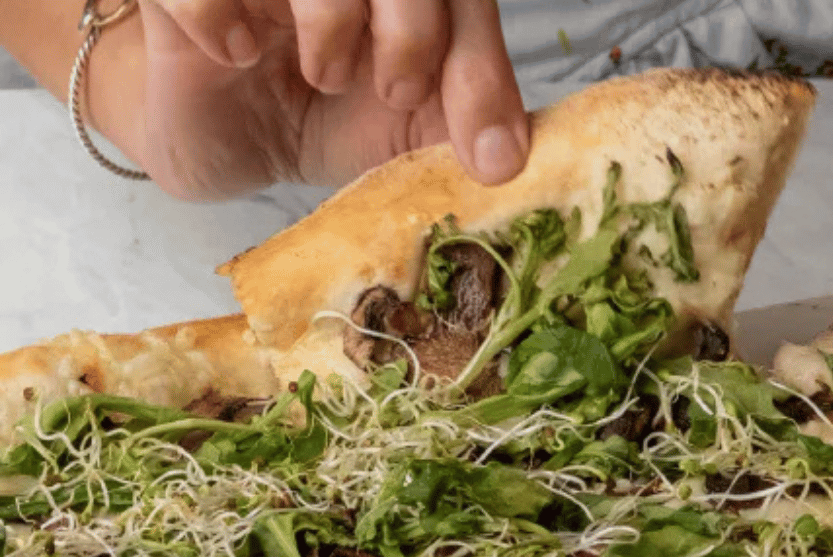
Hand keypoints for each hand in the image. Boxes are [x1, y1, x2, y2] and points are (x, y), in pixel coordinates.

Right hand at [134, 0, 527, 198]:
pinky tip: (234, 52)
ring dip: (332, 19)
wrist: (228, 136)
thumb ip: (456, 130)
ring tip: (323, 74)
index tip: (490, 153)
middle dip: (414, 31)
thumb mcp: (404, 133)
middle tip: (397, 92)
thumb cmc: (326, 116)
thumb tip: (508, 161)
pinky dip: (221, 16)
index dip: (484, 68)